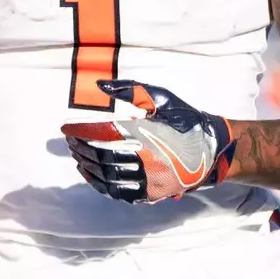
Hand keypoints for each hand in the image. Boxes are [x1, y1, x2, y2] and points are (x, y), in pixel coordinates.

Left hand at [61, 79, 235, 202]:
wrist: (213, 149)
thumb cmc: (184, 119)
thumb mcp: (161, 97)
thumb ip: (130, 89)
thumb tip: (100, 85)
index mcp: (146, 133)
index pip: (102, 134)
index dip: (81, 131)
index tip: (66, 128)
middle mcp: (146, 159)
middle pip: (102, 157)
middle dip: (81, 149)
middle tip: (70, 141)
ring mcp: (149, 180)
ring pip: (108, 178)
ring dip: (88, 167)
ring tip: (77, 156)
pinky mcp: (152, 194)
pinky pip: (119, 193)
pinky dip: (100, 185)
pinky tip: (91, 174)